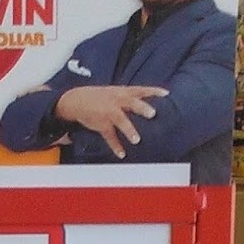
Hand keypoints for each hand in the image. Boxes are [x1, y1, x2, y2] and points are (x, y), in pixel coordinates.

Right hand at [53, 84, 168, 157]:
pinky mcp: (101, 124)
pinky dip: (115, 146)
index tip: (166, 94)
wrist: (77, 100)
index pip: (141, 90)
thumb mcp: (116, 92)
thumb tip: (150, 103)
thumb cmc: (100, 97)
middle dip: (142, 108)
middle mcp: (117, 100)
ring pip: (120, 120)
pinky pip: (109, 136)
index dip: (154, 91)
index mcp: (123, 92)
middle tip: (153, 114)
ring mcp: (108, 112)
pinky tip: (122, 153)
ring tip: (137, 140)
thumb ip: (131, 97)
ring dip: (129, 130)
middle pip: (132, 103)